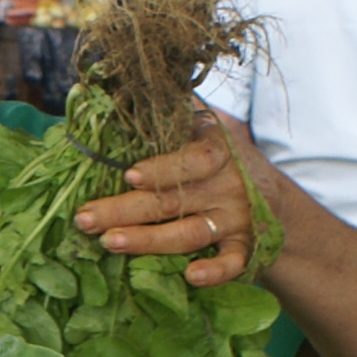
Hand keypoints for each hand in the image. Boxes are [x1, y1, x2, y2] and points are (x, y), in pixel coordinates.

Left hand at [76, 112, 263, 288]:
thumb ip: (171, 107)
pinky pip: (234, 262)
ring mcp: (235, 218)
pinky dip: (217, 271)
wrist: (270, 194)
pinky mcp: (245, 247)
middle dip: (125, 210)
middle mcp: (226, 185)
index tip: (129, 174)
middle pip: (172, 200)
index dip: (162, 168)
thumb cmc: (217, 158)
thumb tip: (114, 80)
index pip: (191, 159)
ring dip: (150, 241)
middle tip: (86, 219)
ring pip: (191, 233)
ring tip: (110, 243)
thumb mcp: (202, 128)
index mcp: (215, 151)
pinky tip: (192, 276)